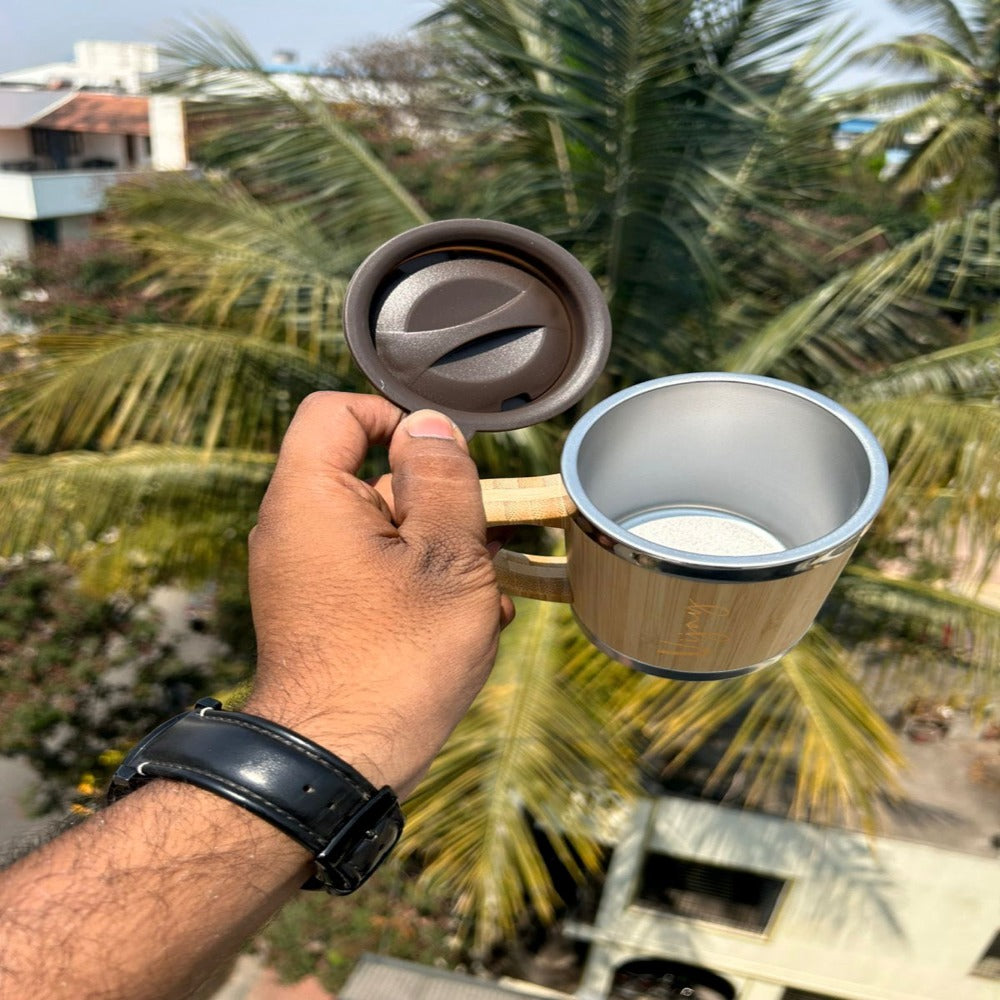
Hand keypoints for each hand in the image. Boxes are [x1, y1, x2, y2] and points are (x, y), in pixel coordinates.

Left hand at [245, 392, 510, 798]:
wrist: (338, 764)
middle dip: (438, 505)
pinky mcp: (320, 612)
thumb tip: (430, 426)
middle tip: (484, 546)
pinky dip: (417, 587)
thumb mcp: (445, 556)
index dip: (395, 418)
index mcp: (311, 497)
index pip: (337, 411)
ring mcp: (305, 574)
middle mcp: (295, 529)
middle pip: (372, 476)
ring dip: (440, 554)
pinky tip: (462, 625)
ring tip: (483, 598)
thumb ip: (443, 479)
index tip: (443, 462)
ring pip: (385, 533)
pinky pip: (373, 574)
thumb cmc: (396, 660)